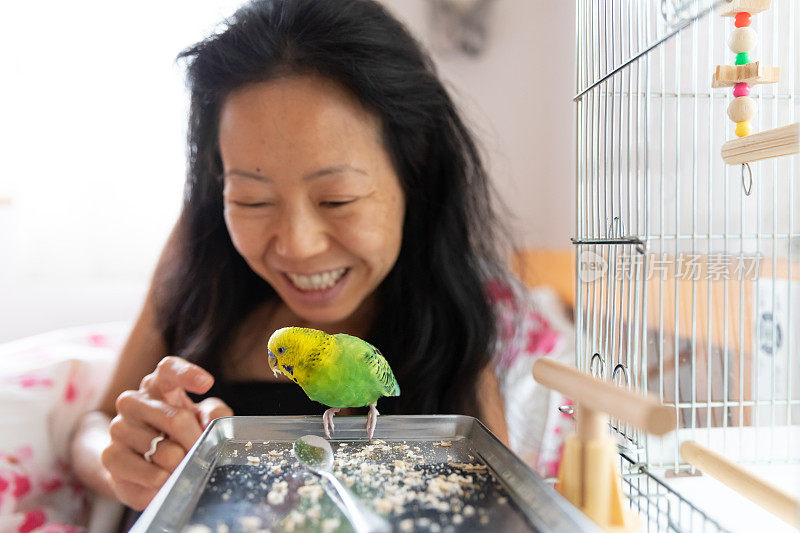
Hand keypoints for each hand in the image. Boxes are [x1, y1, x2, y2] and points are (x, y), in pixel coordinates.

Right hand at [101, 356, 232, 509]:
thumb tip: (212, 421)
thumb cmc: (181, 434)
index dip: (187, 373)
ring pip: (165, 452)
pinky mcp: (110, 456)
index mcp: (158, 384)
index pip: (168, 369)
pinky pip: (150, 475)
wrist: (145, 468)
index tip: (206, 383)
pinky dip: (165, 481)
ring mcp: (118, 427)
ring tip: (180, 466)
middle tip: (202, 455)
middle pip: (176, 419)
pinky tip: (164, 479)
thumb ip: (215, 414)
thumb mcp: (204, 419)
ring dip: (182, 466)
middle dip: (196, 442)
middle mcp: (133, 401)